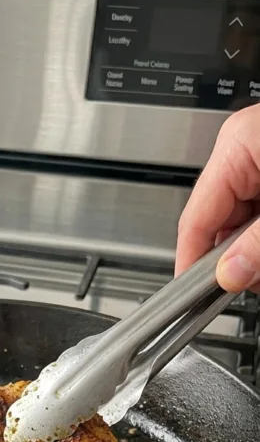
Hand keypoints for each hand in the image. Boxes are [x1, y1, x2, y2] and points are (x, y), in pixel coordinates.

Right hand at [175, 103, 259, 291]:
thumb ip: (257, 244)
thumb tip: (230, 274)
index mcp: (237, 145)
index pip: (194, 217)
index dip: (190, 261)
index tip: (189, 296)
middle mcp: (243, 148)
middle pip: (217, 221)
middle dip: (232, 257)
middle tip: (249, 282)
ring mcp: (258, 157)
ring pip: (238, 220)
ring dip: (250, 247)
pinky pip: (255, 209)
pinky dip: (259, 233)